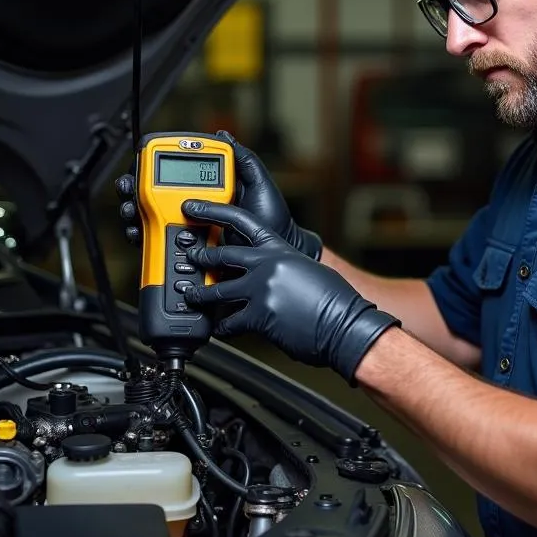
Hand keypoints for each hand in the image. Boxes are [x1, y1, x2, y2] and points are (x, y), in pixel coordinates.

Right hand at [115, 131, 321, 258]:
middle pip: (152, 194)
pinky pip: (158, 245)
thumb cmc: (272, 223)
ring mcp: (188, 230)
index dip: (151, 166)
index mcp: (208, 189)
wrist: (273, 260)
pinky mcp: (186, 252)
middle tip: (128, 192)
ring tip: (131, 214)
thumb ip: (244, 161)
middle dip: (132, 190)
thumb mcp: (261, 186)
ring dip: (132, 213)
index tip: (139, 166)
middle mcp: (194, 207)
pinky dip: (142, 239)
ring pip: (148, 219)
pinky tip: (139, 235)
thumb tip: (223, 136)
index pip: (173, 172)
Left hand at [182, 200, 397, 382]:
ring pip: (216, 290)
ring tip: (192, 296)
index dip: (212, 211)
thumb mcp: (305, 269)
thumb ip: (282, 266)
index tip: (193, 207)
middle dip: (201, 257)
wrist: (345, 324)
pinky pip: (228, 322)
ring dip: (201, 295)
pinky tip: (220, 329)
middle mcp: (266, 265)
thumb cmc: (334, 299)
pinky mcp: (258, 316)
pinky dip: (222, 327)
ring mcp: (260, 289)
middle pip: (221, 255)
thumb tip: (267, 274)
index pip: (240, 221)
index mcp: (279, 248)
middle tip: (191, 258)